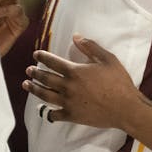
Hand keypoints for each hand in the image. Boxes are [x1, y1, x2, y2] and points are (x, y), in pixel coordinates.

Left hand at [25, 35, 142, 130]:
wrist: (125, 108)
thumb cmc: (119, 82)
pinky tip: (44, 110)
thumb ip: (90, 47)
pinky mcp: (72, 115)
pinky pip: (54, 115)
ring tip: (27, 85)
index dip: (42, 57)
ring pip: (44, 95)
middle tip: (29, 70)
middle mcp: (67, 86)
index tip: (36, 55)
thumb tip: (76, 36)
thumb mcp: (108, 59)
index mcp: (74, 71)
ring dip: (34, 89)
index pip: (52, 61)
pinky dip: (47, 112)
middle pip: (45, 78)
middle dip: (35, 72)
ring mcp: (68, 102)